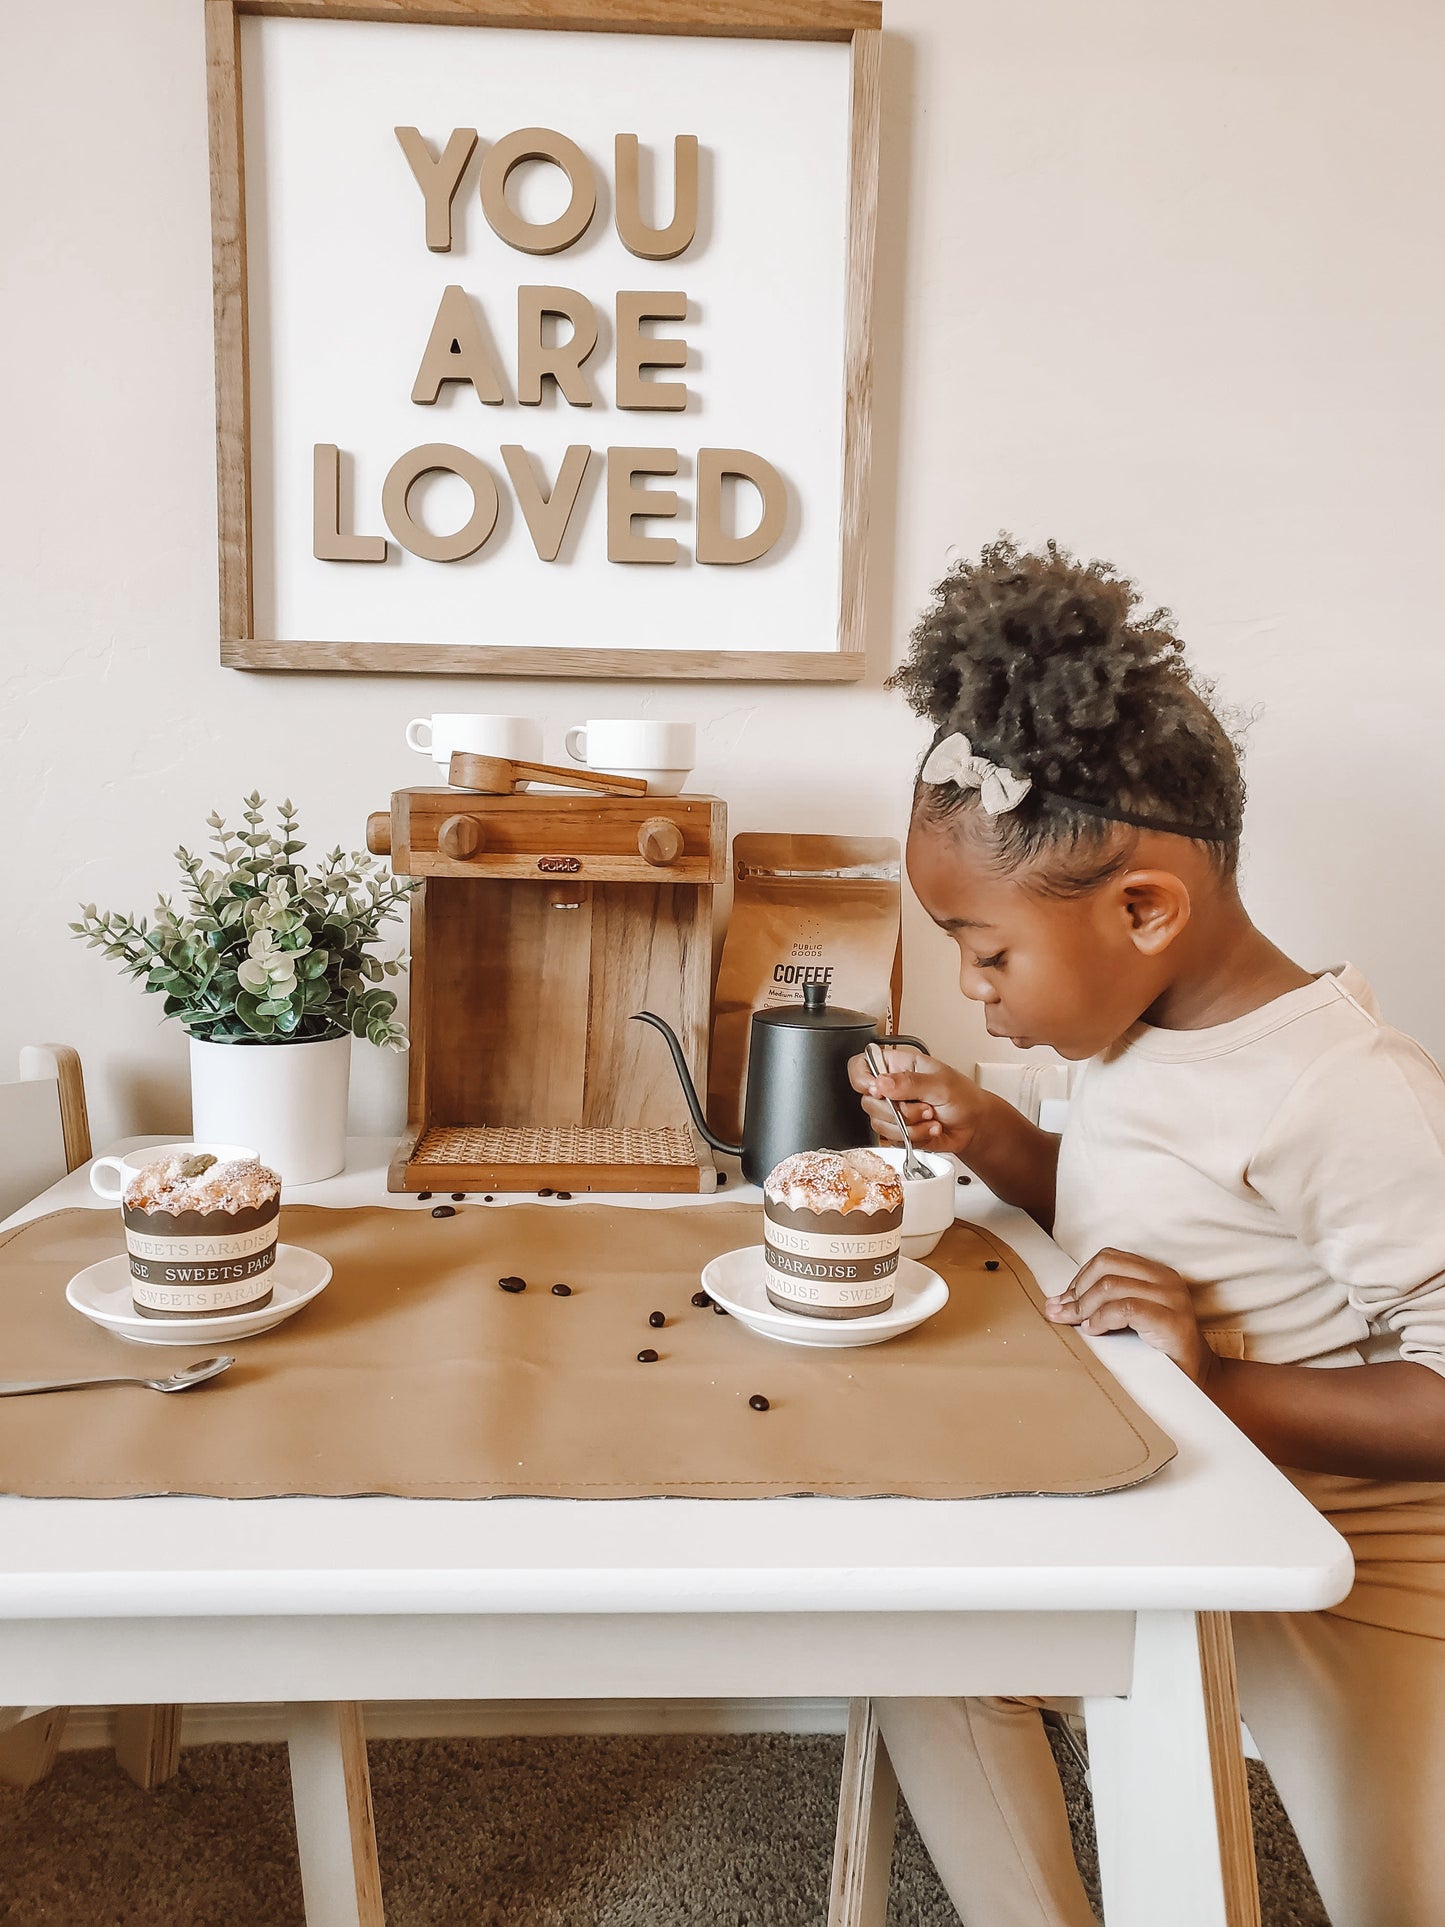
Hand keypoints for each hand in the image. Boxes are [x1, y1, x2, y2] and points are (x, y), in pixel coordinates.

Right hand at [848, 1046, 987, 1159]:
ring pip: (879, 1123)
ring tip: (931, 1117)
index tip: (878, 1090)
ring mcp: (892, 1111)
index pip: (861, 1065)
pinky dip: (915, 1136)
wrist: (974, 1125)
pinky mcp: (897, 1131)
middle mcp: (891, 1087)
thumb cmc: (963, 1097)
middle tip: (924, 1106)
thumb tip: (882, 1082)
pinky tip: (930, 1128)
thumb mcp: (941, 1083)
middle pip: (868, 1101)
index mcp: (898, 1065)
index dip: (861, 1078)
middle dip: (898, 1110)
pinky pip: (892, 1139)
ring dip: (910, 1125)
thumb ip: (911, 1082)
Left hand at [1045, 1248, 1215, 1385]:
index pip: (1108, 1258)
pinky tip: (1094, 1331)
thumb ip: (1100, 1303)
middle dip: (1078, 1291)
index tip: (1064, 1301)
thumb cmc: (1155, 1349)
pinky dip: (1103, 1318)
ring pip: (1112, 1286)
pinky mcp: (1172, 1322)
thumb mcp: (1127, 1318)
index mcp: (1155, 1273)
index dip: (1080, 1277)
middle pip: (1106, 1267)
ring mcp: (1172, 1299)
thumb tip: (1055, 1303)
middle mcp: (1166, 1279)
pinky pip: (1127, 1309)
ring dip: (1086, 1307)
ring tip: (1080, 1326)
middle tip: (1064, 1314)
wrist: (1194, 1379)